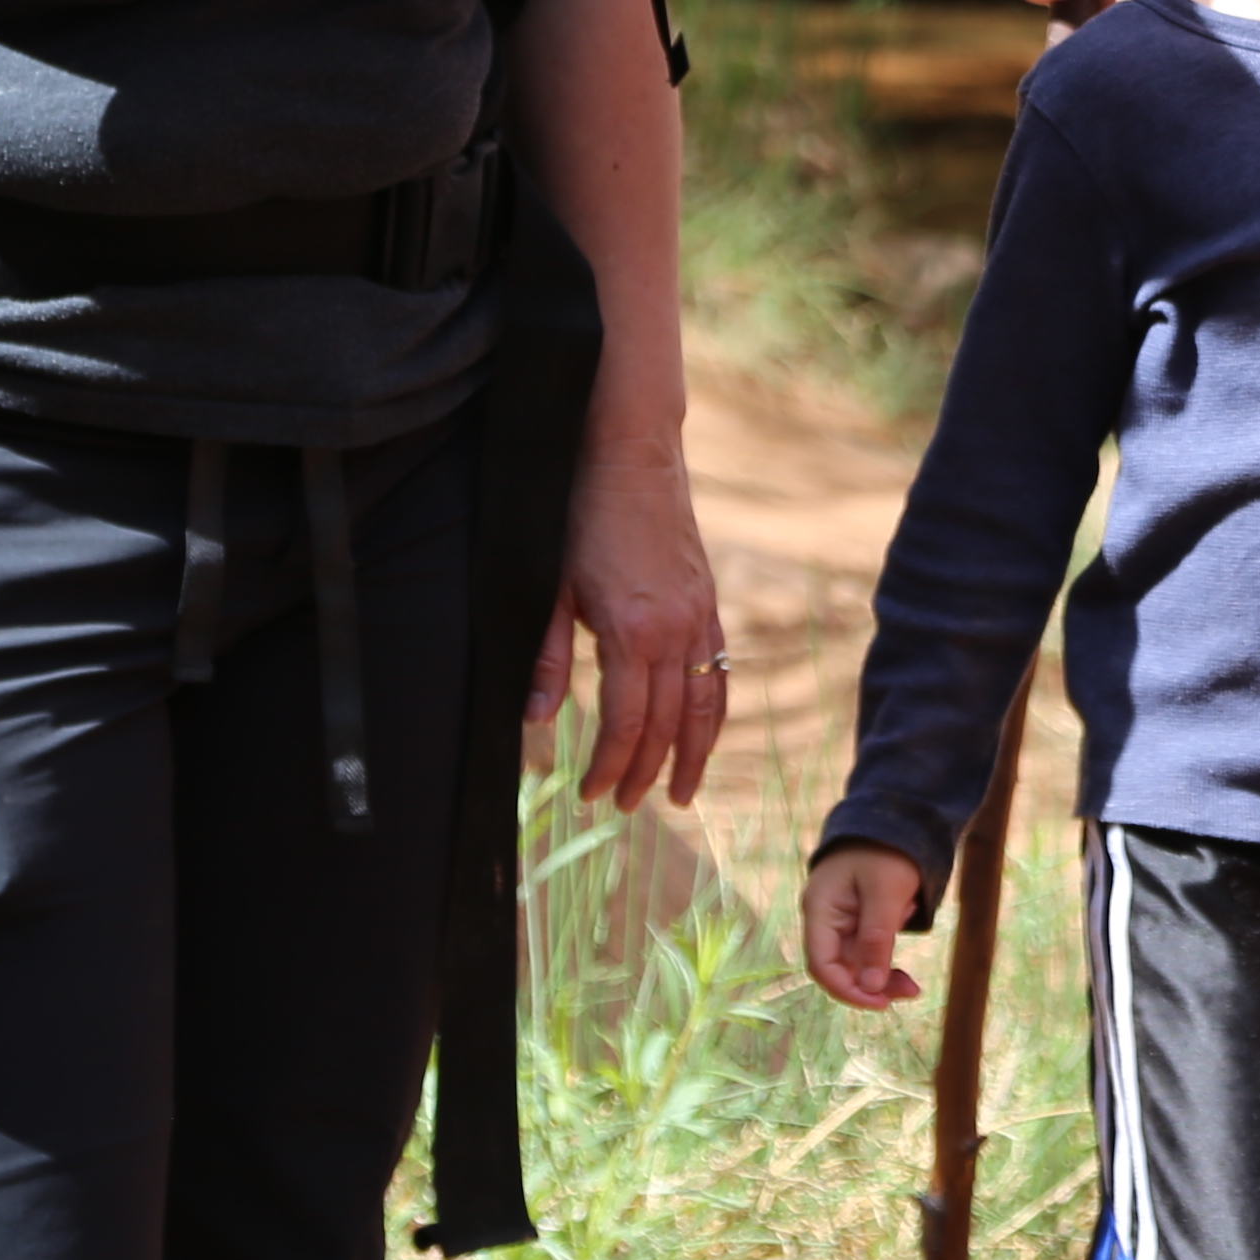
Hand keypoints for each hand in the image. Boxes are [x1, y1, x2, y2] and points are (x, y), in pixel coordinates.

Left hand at [527, 450, 729, 806]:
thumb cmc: (580, 515)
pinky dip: (715, 713)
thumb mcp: (548, 585)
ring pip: (706, 705)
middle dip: (647, 771)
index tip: (593, 793)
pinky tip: (705, 735)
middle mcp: (675, 632)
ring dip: (694, 756)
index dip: (610, 765)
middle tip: (627, 806)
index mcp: (630, 632)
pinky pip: (722, 672)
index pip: (626, 722)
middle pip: (668, 724)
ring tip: (679, 793)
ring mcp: (699, 617)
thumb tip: (537, 719)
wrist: (631, 454)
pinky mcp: (708, 602)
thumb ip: (545, 656)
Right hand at [804, 843, 928, 1009]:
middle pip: (839, 967)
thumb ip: (877, 940)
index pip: (822, 965)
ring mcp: (841, 918)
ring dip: (883, 973)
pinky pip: (869, 947)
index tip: (881, 1003)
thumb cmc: (887, 849)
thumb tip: (871, 987)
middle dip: (872, 984)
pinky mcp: (859, 917)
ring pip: (857, 961)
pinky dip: (888, 954)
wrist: (898, 814)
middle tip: (910, 991)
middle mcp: (825, 918)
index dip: (848, 990)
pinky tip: (906, 941)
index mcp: (820, 909)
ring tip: (913, 983)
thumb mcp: (886, 893)